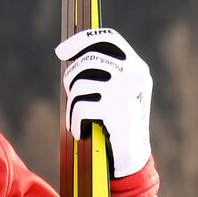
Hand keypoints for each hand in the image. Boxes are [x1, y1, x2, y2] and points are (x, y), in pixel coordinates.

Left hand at [55, 28, 151, 177]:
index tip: (61, 52)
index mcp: (137, 67)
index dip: (81, 41)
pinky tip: (82, 132)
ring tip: (80, 120)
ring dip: (72, 106)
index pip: (107, 39)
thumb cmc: (114, 122)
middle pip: (86, 61)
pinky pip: (80, 107)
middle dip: (71, 80)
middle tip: (72, 99)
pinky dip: (75, 122)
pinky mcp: (118, 110)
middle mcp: (135, 74)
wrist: (131, 157)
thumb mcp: (113, 91)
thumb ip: (98, 70)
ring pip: (79, 84)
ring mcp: (128, 91)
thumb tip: (64, 52)